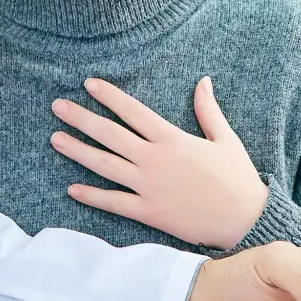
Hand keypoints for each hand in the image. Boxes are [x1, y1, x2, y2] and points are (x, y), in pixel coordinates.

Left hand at [51, 77, 267, 249]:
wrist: (245, 220)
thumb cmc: (237, 178)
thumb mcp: (225, 139)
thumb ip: (208, 110)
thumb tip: (203, 80)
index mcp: (172, 139)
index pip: (133, 111)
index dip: (110, 96)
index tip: (89, 84)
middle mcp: (155, 160)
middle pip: (110, 135)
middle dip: (81, 118)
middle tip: (57, 107)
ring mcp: (150, 187)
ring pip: (105, 165)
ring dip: (78, 151)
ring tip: (55, 138)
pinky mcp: (149, 212)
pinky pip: (114, 203)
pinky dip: (92, 196)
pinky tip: (72, 189)